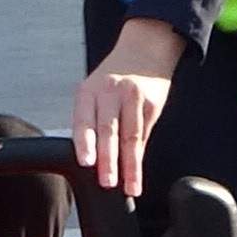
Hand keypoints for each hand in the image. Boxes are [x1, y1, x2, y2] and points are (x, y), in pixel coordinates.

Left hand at [70, 17, 182, 197]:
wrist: (144, 50)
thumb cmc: (113, 77)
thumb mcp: (94, 91)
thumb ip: (90, 120)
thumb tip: (88, 158)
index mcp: (88, 91)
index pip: (84, 121)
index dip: (85, 143)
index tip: (87, 163)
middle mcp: (110, 92)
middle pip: (109, 131)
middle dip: (109, 160)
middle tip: (107, 183)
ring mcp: (133, 97)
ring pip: (131, 137)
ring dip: (130, 166)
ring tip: (130, 187)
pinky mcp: (152, 104)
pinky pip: (144, 134)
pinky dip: (140, 155)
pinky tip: (138, 172)